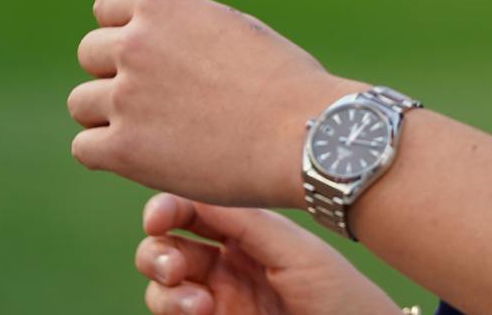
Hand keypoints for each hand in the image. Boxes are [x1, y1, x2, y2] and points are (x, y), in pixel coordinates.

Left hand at [69, 0, 357, 205]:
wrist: (305, 135)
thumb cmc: (281, 79)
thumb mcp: (231, 26)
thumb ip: (178, 15)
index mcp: (164, 3)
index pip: (108, 6)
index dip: (128, 32)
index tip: (158, 57)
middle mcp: (137, 42)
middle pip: (91, 54)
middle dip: (117, 74)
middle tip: (163, 99)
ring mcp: (126, 96)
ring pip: (82, 103)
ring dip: (109, 116)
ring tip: (157, 130)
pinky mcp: (123, 149)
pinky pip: (85, 149)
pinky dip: (109, 155)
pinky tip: (148, 157)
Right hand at [136, 193, 407, 314]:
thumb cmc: (335, 291)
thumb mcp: (293, 249)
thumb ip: (243, 222)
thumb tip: (190, 189)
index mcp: (245, 235)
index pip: (191, 213)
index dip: (166, 210)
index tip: (158, 218)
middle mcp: (224, 266)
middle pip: (164, 248)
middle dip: (156, 254)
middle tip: (175, 269)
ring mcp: (216, 301)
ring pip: (161, 289)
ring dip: (165, 293)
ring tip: (201, 305)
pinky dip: (173, 311)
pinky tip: (204, 312)